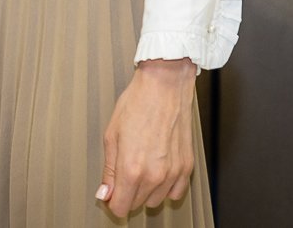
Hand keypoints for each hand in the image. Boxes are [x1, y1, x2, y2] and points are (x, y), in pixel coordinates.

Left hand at [97, 58, 196, 216]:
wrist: (164, 87)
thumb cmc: (137, 104)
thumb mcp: (112, 135)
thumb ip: (109, 170)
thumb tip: (105, 194)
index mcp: (132, 168)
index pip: (120, 207)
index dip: (112, 201)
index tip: (110, 192)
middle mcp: (155, 175)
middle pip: (137, 204)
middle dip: (127, 193)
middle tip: (123, 172)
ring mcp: (173, 172)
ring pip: (155, 200)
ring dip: (146, 191)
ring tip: (140, 166)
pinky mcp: (187, 167)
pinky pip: (175, 193)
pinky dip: (166, 188)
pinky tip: (158, 171)